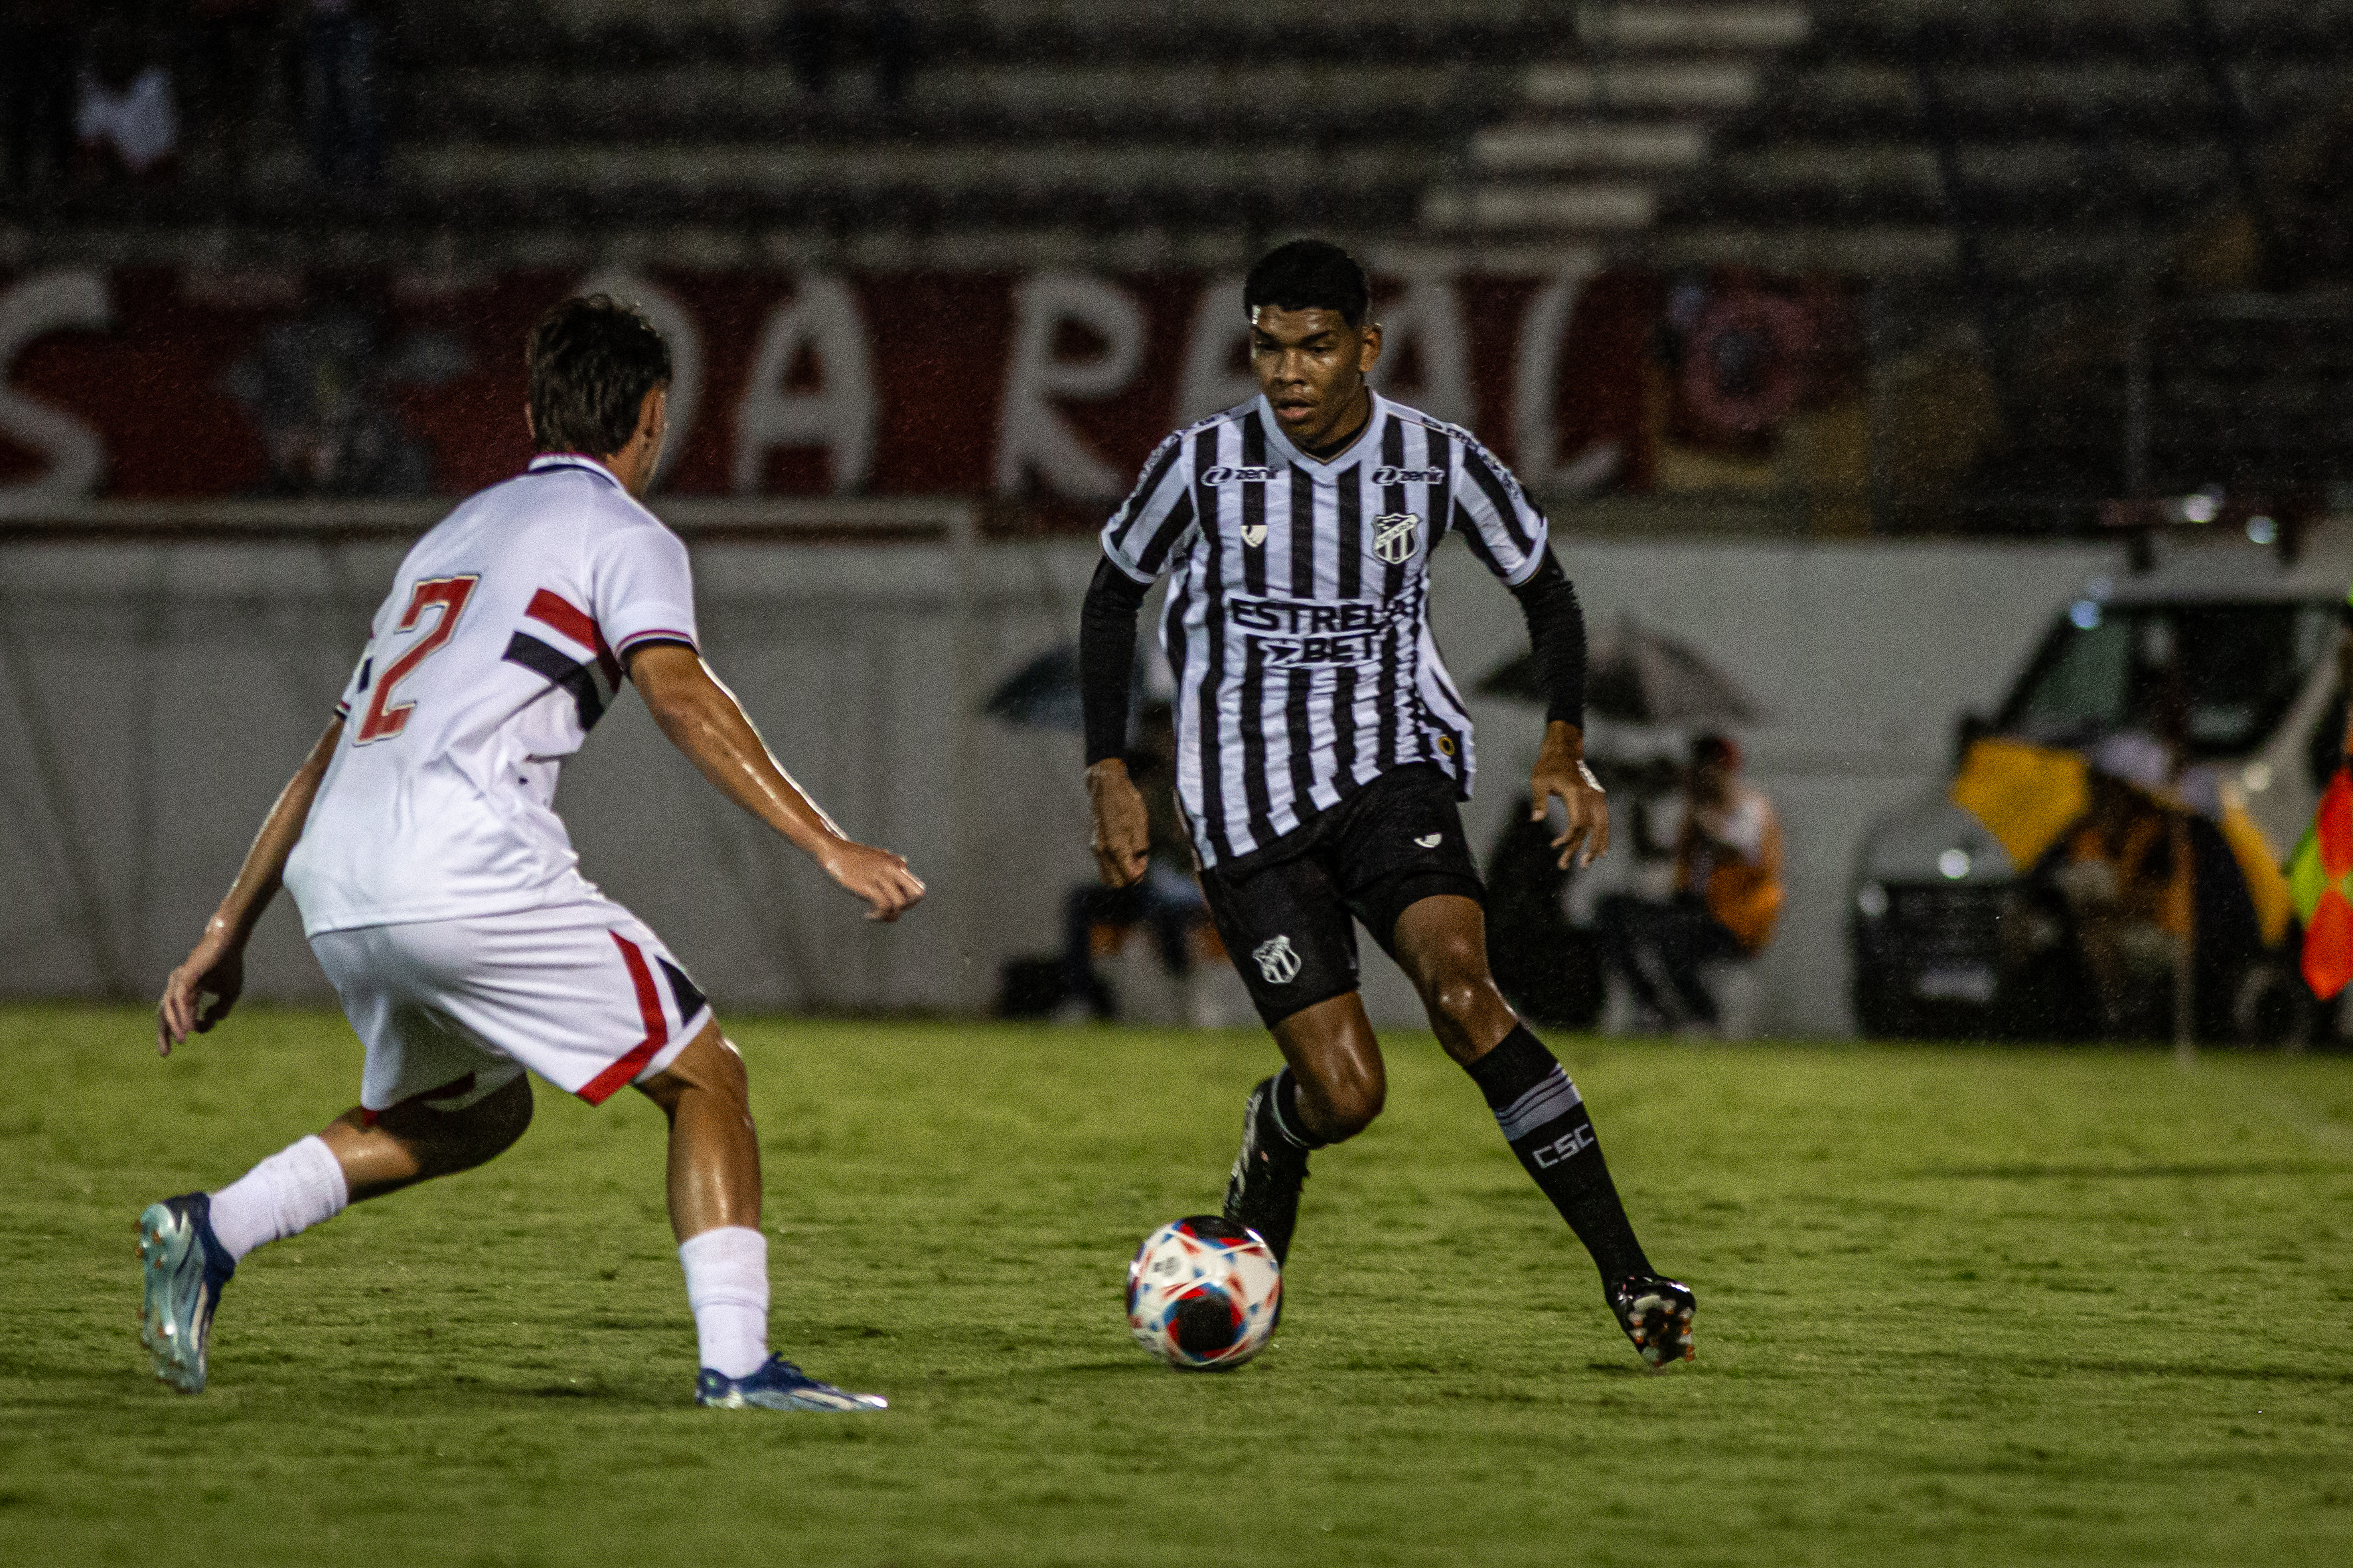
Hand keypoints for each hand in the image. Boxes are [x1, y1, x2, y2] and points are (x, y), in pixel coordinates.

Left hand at [157, 923, 245, 1056]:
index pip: (180, 1014)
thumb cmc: (230, 965)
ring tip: (181, 1042)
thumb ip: (220, 1010)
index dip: (193, 1025)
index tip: (208, 1027)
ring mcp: (178, 980)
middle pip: (164, 1014)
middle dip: (164, 1034)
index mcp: (185, 989)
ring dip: (174, 1026)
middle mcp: (177, 985)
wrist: (231, 942)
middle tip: (165, 1054)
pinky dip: (183, 1015)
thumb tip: (209, 1022)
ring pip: (169, 1008)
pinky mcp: (184, 977)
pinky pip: (180, 1001)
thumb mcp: (230, 994)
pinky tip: (188, 1028)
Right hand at [816, 839, 926, 921]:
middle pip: (917, 894)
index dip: (909, 902)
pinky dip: (878, 915)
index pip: (917, 888)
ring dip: (889, 916)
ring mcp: (881, 876)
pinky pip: (884, 906)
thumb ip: (893, 861)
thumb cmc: (853, 856)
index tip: (893, 905)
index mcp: (897, 863)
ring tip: (875, 915)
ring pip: (900, 904)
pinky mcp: (867, 885)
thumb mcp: (878, 856)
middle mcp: (893, 868)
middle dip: (907, 908)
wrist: (831, 850)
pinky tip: (868, 916)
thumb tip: (906, 861)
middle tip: (891, 911)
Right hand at [1087, 759, 1150, 887]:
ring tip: (1132, 856)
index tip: (1144, 860)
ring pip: (1106, 876)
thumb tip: (1139, 866)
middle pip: (1115, 882)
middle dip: (1129, 878)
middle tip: (1139, 863)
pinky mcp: (1093, 844)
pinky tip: (1123, 851)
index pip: (1128, 876)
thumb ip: (1140, 849)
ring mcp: (1096, 848)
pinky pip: (1103, 865)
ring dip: (1120, 873)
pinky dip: (1114, 865)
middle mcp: (1102, 851)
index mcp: (1116, 847)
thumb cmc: (1126, 802)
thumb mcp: (1141, 824)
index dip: (1139, 873)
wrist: (1106, 786)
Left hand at [1532, 722, 1609, 869]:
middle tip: (1577, 866)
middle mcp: (1590, 796)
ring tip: (1589, 861)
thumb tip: (1536, 819)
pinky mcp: (1598, 797)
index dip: (1569, 838)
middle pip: (1591, 828)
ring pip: (1602, 825)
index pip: (1578, 823)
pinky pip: (1604, 819)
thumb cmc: (1548, 766)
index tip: (1556, 845)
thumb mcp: (1539, 781)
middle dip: (1584, 848)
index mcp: (1576, 793)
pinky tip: (1601, 849)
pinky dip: (1604, 834)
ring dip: (1597, 845)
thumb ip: (1539, 800)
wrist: (1564, 751)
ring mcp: (1597, 796)